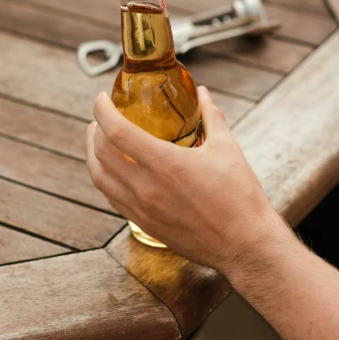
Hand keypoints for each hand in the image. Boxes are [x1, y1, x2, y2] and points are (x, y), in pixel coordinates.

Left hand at [86, 86, 285, 277]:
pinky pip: (112, 198)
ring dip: (93, 155)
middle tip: (100, 117)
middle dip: (94, 130)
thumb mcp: (227, 148)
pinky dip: (105, 178)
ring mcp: (142, 210)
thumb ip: (211, 116)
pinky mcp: (144, 225)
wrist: (245, 245)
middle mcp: (147, 188)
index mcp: (166, 164)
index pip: (116, 131)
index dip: (102, 110)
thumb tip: (203, 94)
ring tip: (98, 140)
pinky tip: (113, 170)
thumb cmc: (240, 197)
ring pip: (100, 179)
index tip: (101, 98)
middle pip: (101, 153)